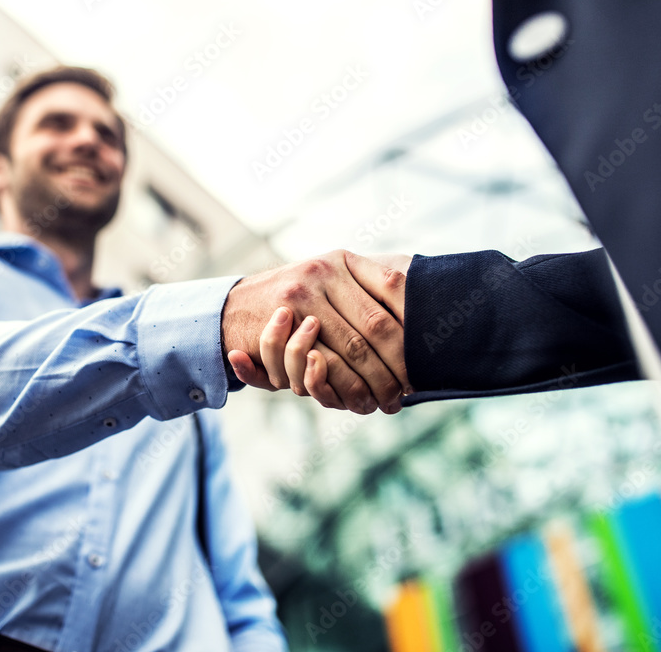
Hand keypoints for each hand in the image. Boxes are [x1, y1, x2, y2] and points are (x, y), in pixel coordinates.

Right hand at [222, 250, 407, 412]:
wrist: (232, 309)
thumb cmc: (292, 300)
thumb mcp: (328, 281)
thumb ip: (366, 286)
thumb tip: (425, 301)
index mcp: (343, 260)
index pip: (393, 288)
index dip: (413, 323)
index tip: (428, 352)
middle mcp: (323, 272)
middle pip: (377, 324)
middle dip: (397, 362)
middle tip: (412, 388)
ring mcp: (301, 296)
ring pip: (353, 348)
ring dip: (374, 381)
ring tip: (389, 400)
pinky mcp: (281, 324)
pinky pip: (321, 362)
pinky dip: (346, 385)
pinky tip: (359, 399)